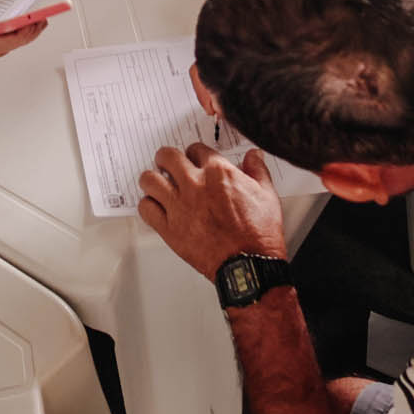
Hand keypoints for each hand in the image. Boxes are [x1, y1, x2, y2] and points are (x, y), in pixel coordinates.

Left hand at [137, 143, 288, 279]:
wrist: (249, 264)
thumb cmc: (258, 233)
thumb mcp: (266, 194)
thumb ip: (257, 170)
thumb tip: (254, 156)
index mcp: (218, 172)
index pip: (196, 149)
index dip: (194, 154)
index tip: (194, 160)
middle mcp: (194, 185)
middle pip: (167, 157)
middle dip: (166, 158)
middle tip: (168, 164)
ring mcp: (179, 206)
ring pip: (149, 180)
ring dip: (152, 179)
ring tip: (156, 183)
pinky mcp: (169, 228)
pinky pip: (146, 209)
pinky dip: (147, 205)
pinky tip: (154, 207)